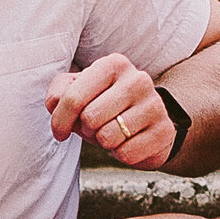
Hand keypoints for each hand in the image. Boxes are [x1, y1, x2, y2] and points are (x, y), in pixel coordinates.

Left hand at [47, 53, 174, 168]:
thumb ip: (59, 91)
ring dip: (103, 142)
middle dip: (85, 130)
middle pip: (90, 118)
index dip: (60, 120)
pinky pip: (126, 154)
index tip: (59, 131)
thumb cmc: (103, 106)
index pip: (73, 98)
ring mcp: (154, 105)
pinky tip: (127, 142)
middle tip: (94, 127)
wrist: (145, 123)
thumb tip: (55, 103)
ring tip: (112, 132)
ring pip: (107, 137)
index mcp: (113, 64)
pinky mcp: (164, 131)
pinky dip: (120, 154)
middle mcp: (137, 79)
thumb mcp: (77, 91)